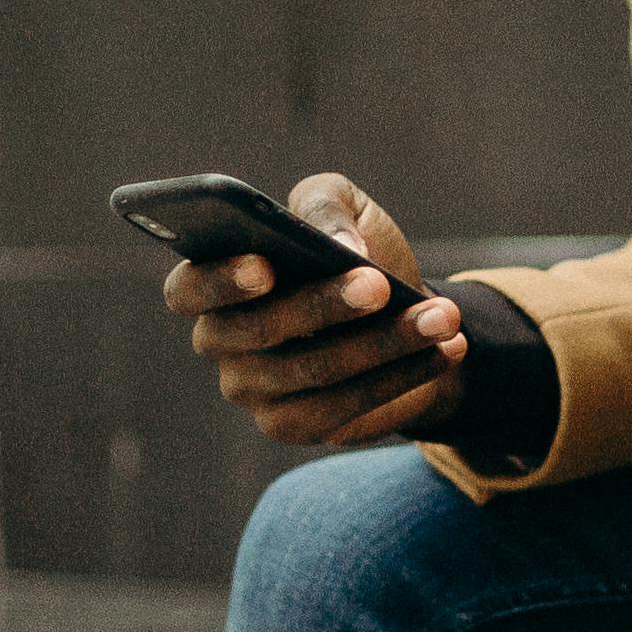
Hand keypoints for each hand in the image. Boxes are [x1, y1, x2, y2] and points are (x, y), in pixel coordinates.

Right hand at [164, 172, 468, 456]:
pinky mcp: (293, 425)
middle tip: (379, 285)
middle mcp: (221, 339)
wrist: (404, 309)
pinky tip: (443, 350)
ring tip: (441, 317)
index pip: (188, 289)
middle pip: (260, 331)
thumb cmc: (356, 250)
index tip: (266, 266)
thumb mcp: (343, 206)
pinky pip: (343, 408)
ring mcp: (252, 389)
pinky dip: (399, 377)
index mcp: (215, 280)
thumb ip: (327, 207)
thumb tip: (340, 248)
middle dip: (325, 306)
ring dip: (384, 343)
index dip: (220, 281)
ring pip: (312, 371)